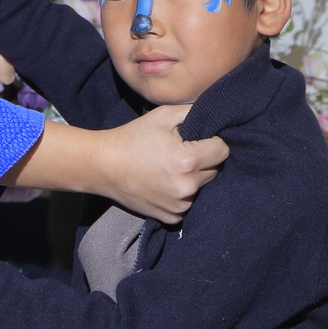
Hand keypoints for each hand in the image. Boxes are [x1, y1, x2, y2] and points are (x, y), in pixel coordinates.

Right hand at [97, 105, 227, 222]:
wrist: (103, 166)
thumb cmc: (133, 137)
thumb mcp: (164, 115)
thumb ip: (195, 111)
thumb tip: (217, 113)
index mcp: (188, 160)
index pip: (223, 150)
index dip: (212, 140)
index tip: (196, 138)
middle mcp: (187, 187)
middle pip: (216, 170)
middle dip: (204, 159)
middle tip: (181, 151)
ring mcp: (179, 206)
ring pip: (203, 187)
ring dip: (195, 178)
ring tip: (171, 167)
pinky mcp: (171, 217)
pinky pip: (189, 204)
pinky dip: (182, 194)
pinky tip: (165, 183)